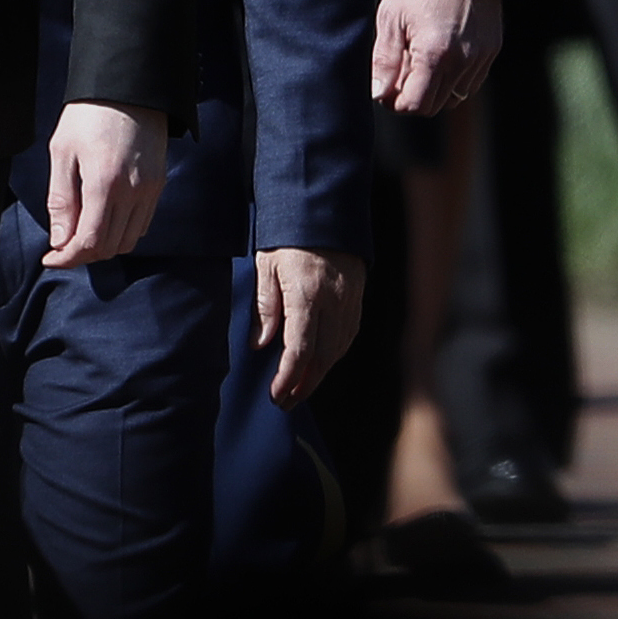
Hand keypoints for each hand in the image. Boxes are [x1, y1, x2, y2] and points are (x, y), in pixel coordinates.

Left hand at [42, 101, 166, 267]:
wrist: (128, 87)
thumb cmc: (88, 115)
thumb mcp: (62, 152)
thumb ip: (61, 199)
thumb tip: (59, 240)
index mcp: (104, 183)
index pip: (90, 242)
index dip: (68, 257)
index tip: (50, 258)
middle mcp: (133, 192)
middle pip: (110, 246)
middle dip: (82, 254)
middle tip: (61, 246)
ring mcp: (150, 190)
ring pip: (129, 241)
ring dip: (103, 245)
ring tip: (80, 233)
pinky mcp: (158, 184)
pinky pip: (143, 224)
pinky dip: (122, 231)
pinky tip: (103, 219)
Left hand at [253, 247, 365, 406]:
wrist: (326, 216)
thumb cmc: (289, 240)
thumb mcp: (266, 265)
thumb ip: (265, 306)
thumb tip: (260, 345)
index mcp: (307, 296)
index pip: (300, 349)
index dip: (288, 377)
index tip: (276, 395)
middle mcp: (333, 305)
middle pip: (321, 358)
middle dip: (302, 386)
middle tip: (283, 403)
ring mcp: (349, 305)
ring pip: (336, 353)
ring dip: (318, 376)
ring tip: (297, 391)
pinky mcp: (357, 304)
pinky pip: (346, 339)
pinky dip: (332, 358)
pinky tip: (318, 366)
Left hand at [371, 0, 500, 114]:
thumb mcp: (391, 18)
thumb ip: (385, 61)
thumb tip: (378, 93)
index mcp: (436, 54)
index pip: (416, 105)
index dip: (396, 102)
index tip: (385, 88)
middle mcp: (464, 61)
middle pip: (436, 106)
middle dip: (414, 96)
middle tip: (399, 70)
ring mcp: (482, 56)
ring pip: (455, 96)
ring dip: (435, 87)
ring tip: (419, 57)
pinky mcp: (492, 48)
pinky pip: (472, 80)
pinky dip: (454, 77)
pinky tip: (439, 53)